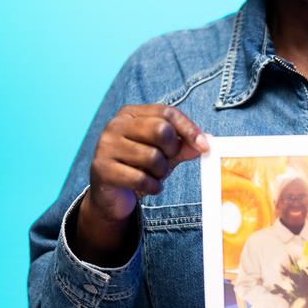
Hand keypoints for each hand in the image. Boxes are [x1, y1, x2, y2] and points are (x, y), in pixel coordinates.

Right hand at [76, 104, 207, 263]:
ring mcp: (106, 146)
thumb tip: (204, 142)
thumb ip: (183, 145)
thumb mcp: (164, 153)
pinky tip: (150, 187)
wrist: (111, 195)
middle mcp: (115, 125)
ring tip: (155, 175)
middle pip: (160, 130)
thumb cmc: (138, 167)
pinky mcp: (102, 169)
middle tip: (168, 161)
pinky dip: (153, 186)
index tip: (203, 145)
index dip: (189, 128)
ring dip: (161, 172)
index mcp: (130, 113)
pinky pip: (140, 178)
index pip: (166, 112)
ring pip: (152, 156)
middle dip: (172, 150)